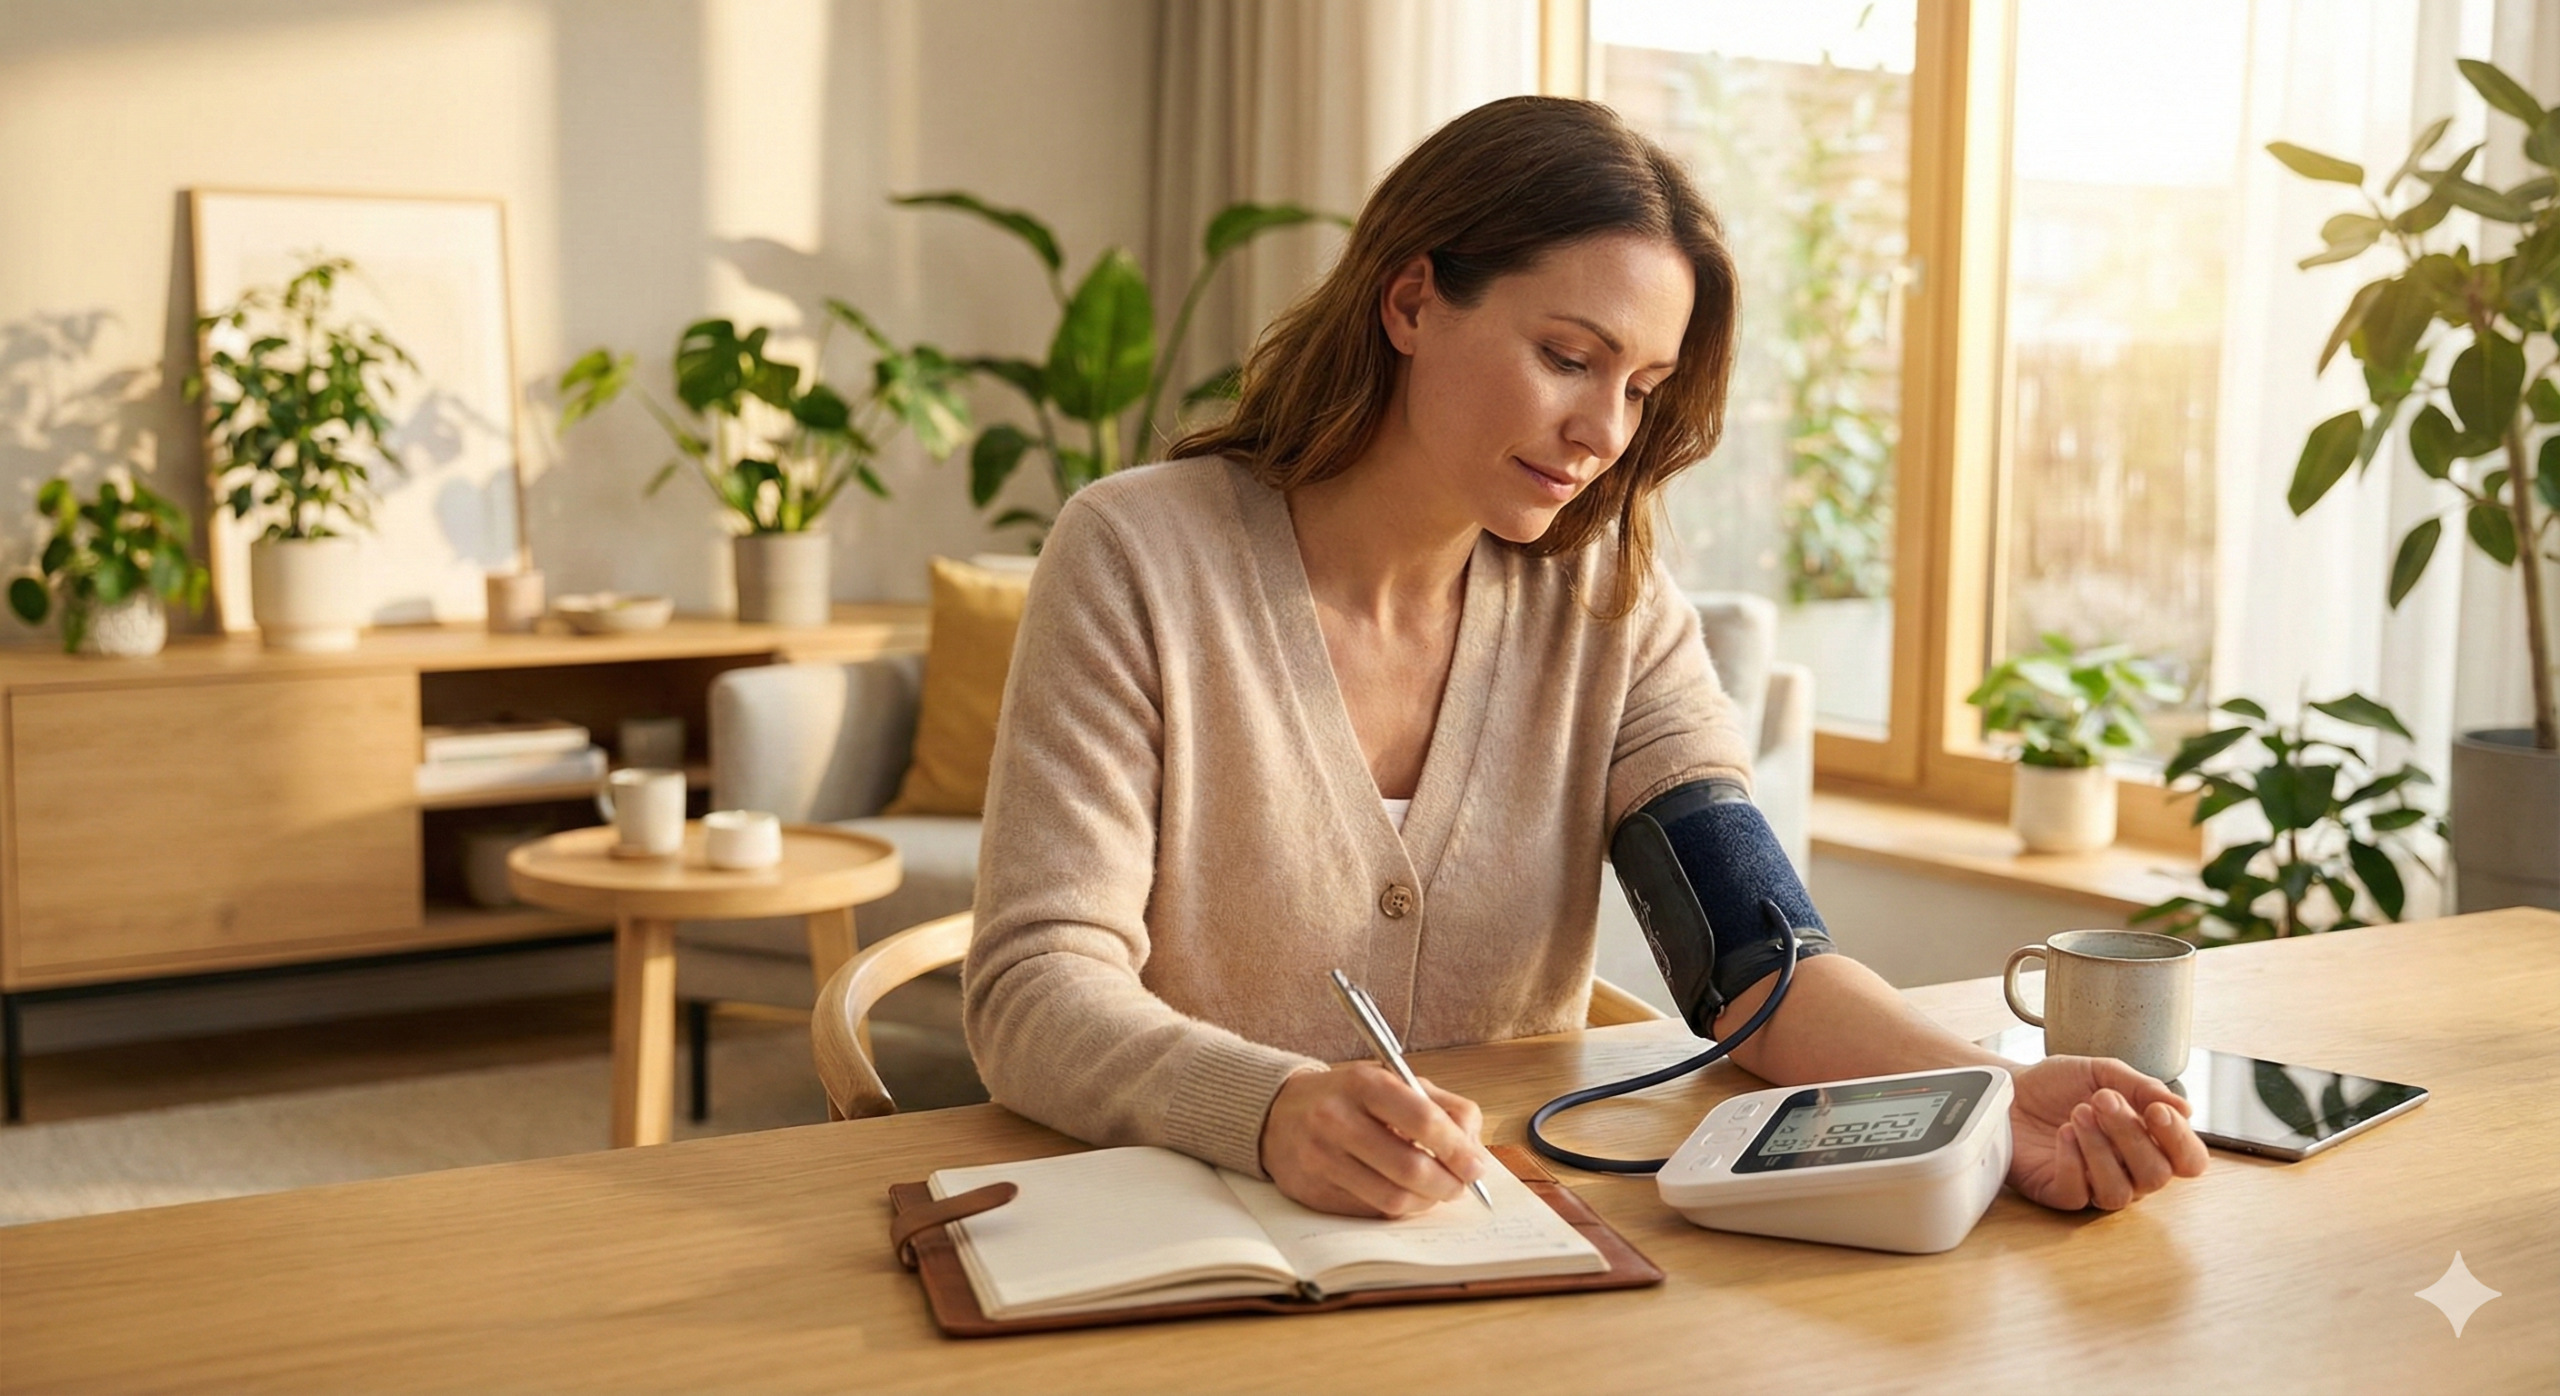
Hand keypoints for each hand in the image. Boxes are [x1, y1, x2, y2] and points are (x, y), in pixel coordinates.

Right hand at [1258, 1062, 1490, 1217]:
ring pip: (1392, 1197)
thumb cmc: (1348, 1098)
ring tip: (1436, 1192)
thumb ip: (1444, 1107)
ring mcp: (1322, 1158)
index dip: (1457, 1149)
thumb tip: (1474, 1149)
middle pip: (1410, 1168)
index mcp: (1364, 1084)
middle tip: (1461, 1185)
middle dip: (1447, 1184)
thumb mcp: (1394, 1082)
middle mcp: (1337, 1120)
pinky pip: (1370, 1211)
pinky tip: (1403, 1194)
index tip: (1476, 1167)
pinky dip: (1397, 1208)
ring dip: (1426, 1202)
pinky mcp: (1314, 1191)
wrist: (1278, 1113)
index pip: (1423, 1120)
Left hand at [2004, 1055, 2209, 1210]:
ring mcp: (2095, 1186)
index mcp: (2149, 1142)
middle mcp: (2129, 1171)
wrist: (2009, 1088)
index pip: (2189, 1160)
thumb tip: (2186, 1108)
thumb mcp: (2102, 1073)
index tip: (2156, 1110)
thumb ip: (2143, 1088)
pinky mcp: (2060, 1193)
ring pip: (2119, 1192)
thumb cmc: (2058, 1084)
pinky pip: (2078, 1194)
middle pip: (2155, 1176)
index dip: (2179, 1140)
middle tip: (2102, 1099)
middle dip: (2131, 1135)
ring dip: (2100, 1149)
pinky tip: (2064, 1133)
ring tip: (2078, 1113)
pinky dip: (2073, 1162)